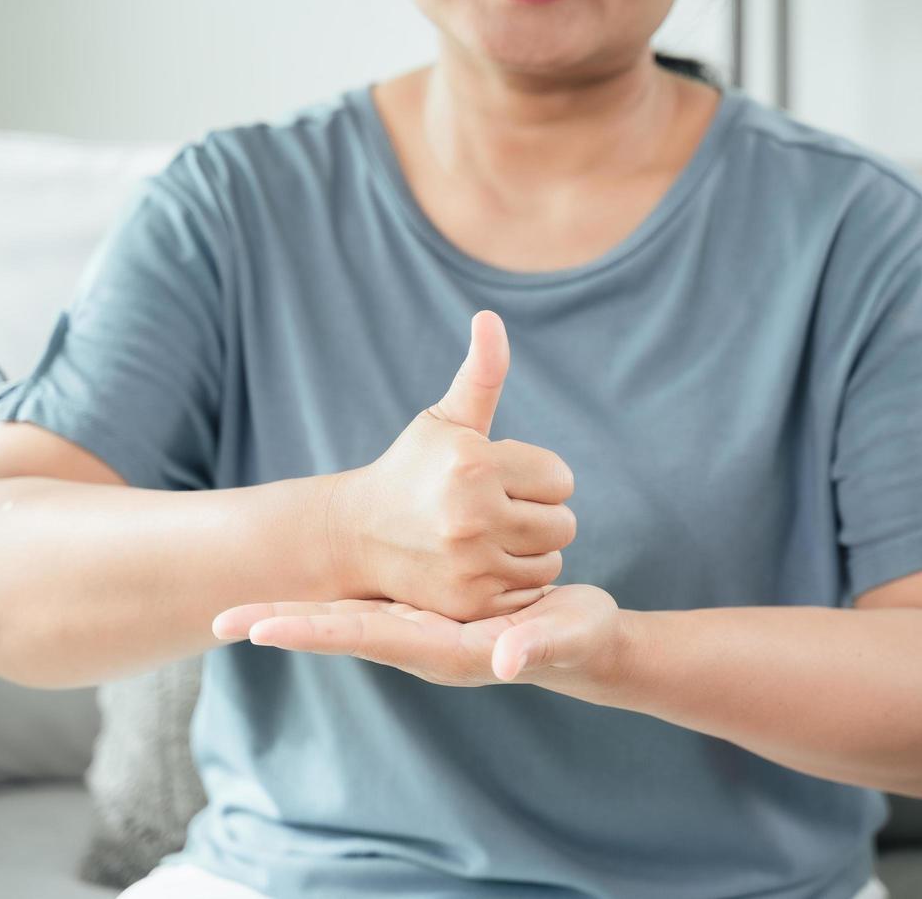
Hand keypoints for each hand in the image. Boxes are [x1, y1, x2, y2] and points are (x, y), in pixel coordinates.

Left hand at [211, 583, 624, 688]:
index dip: (311, 632)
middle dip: (281, 624)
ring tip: (240, 612)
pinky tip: (303, 587)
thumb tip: (507, 661)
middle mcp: (419, 642)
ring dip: (295, 613)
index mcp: (442, 648)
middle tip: (219, 620)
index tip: (258, 630)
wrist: (585, 642)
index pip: (363, 637)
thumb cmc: (579, 640)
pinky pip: (366, 607)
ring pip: (345, 618)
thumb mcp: (565, 637)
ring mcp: (419, 629)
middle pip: (338, 630)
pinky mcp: (426, 612)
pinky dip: (329, 601)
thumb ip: (538, 645)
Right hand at [329, 310, 578, 621]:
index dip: (536, 478)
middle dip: (538, 515)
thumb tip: (490, 319)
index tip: (501, 480)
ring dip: (530, 550)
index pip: (561, 479)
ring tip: (488, 538)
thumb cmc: (413, 470)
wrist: (357, 536)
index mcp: (475, 465)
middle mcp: (474, 516)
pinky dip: (515, 582)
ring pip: (551, 561)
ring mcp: (470, 565)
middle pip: (564, 523)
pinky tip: (482, 566)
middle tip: (496, 511)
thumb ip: (481, 373)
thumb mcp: (446, 420)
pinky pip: (530, 593)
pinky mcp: (469, 603)